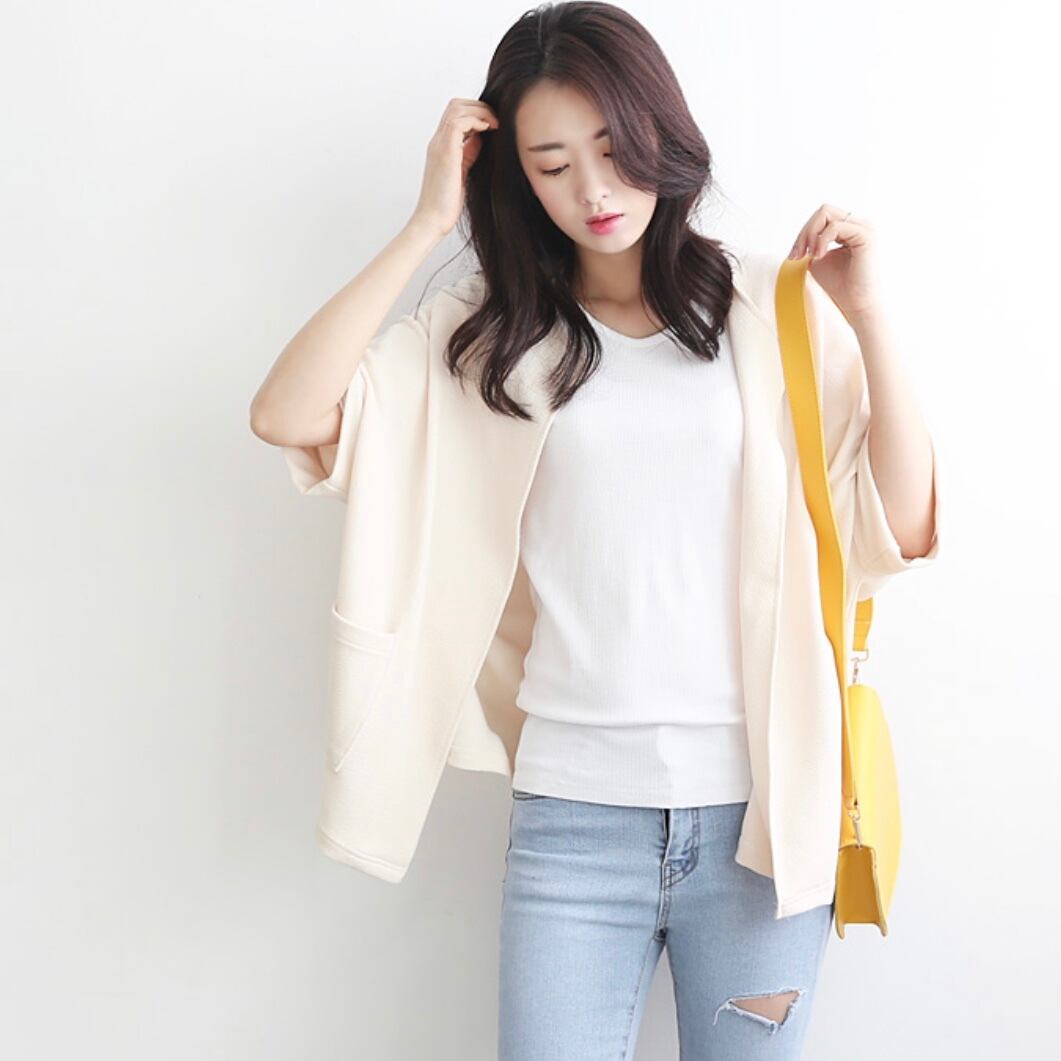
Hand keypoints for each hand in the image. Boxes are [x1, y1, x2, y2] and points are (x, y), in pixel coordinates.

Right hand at [410, 98, 498, 239]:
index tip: (493, 124)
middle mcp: (438, 141)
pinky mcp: (445, 152)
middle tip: (497, 120)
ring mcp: (439, 145)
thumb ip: (470, 152)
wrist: (433, 220)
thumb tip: (482, 137)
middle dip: (479, 106)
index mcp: (441, 146)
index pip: (456, 114)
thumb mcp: (463, 172)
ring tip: (496, 124)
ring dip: (480, 111)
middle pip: (455, 105)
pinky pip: (459, 122)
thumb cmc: (447, 203)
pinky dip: (477, 120)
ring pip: (457, 108)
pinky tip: (489, 130)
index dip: (476, 112)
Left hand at [787, 204, 882, 324]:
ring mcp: (863, 227)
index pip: (821, 218)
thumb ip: (811, 243)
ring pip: (826, 213)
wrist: (856, 303)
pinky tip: (819, 256)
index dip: (803, 234)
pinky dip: (821, 240)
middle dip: (804, 232)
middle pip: (823, 211)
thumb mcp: (818, 259)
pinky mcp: (865, 234)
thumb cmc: (839, 285)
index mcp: (849, 228)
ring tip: (809, 256)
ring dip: (810, 234)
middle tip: (798, 255)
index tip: (793, 256)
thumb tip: (800, 235)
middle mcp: (858, 224)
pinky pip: (835, 227)